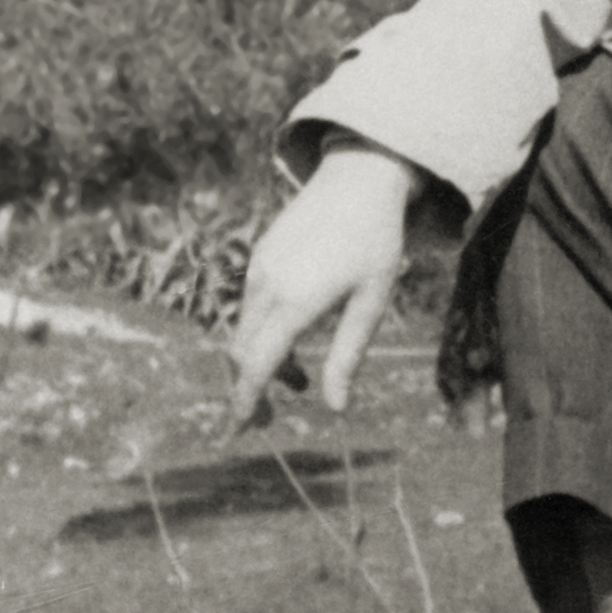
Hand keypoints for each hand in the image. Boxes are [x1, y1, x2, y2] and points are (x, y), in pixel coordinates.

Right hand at [226, 139, 425, 429]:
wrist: (358, 180)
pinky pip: (249, 307)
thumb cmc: (376, 243)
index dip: (244, 401)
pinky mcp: (259, 257)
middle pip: (242, 353)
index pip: (257, 365)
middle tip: (269, 418)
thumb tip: (335, 407)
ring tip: (299, 380)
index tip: (235, 433)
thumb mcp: (372, 303)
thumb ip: (348, 356)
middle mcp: (265, 286)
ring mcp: (258, 269)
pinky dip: (263, 334)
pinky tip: (293, 340)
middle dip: (250, 389)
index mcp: (294, 302)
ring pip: (244, 331)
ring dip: (262, 362)